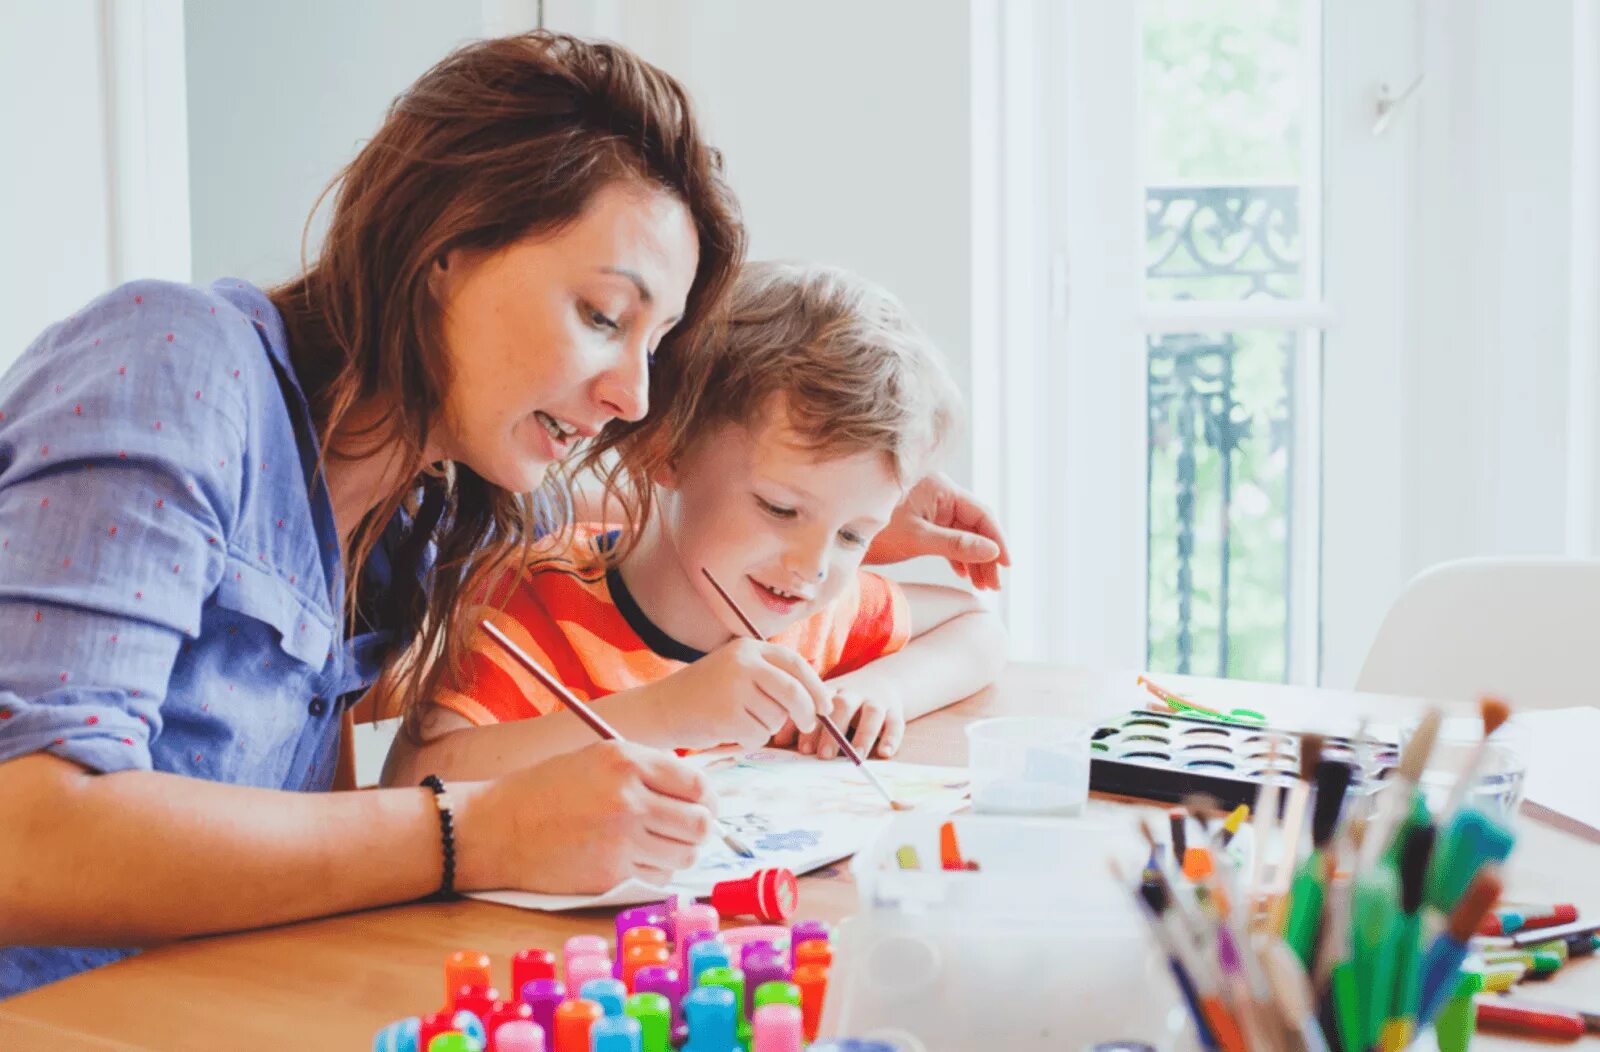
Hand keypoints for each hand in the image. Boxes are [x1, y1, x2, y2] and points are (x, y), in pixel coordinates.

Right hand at [454, 740, 716, 892]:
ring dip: (681, 852)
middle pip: (700, 824)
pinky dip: (656, 870)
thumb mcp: (597, 758)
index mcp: (626, 761)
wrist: (495, 828)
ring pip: (685, 855)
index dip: (708, 798)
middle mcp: (628, 799)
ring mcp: (620, 840)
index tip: (705, 805)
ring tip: (663, 844)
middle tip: (690, 829)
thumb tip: (696, 791)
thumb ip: (646, 769)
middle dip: (702, 829)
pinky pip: (657, 876)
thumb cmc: (545, 790)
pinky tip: (636, 858)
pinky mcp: (610, 874)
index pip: (697, 784)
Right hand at [641, 638, 832, 749]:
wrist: (661, 708)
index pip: (795, 664)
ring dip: (767, 728)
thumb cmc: (705, 694)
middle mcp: (744, 663)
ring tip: (740, 721)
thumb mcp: (736, 671)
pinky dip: (750, 741)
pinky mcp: (727, 715)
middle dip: (806, 712)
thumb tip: (818, 700)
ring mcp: (735, 688)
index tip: (826, 705)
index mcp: (748, 648)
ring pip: (776, 718)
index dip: (816, 686)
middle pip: (793, 692)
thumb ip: (771, 677)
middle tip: (809, 725)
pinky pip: (758, 736)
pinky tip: (730, 732)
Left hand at [769, 673, 906, 759]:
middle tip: (824, 755)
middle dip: (833, 731)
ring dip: (864, 735)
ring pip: (872, 713)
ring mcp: (876, 701)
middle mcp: (854, 693)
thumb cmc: (843, 701)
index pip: (817, 704)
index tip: (801, 748)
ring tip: (856, 756)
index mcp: (830, 692)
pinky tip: (884, 753)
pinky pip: (896, 723)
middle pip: (844, 705)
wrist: (883, 681)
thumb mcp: (822, 704)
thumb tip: (774, 741)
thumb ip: (800, 721)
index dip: (809, 726)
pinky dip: (892, 738)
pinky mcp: (895, 711)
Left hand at [865, 473, 1010, 589]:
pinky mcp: (918, 519)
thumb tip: (994, 551)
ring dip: (973, 558)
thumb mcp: (917, 539)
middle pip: (974, 525)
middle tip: (994, 586)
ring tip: (981, 585)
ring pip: (961, 533)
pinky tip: (962, 573)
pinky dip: (956, 555)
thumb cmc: (874, 530)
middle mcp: (938, 493)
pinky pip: (946, 536)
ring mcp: (928, 506)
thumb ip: (956, 544)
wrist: (836, 532)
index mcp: (941, 489)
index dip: (998, 540)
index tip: (1007, 566)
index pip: (982, 514)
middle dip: (986, 555)